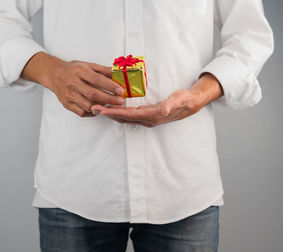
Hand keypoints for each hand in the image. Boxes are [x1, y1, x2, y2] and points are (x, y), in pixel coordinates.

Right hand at [21, 51, 124, 116]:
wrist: (53, 74)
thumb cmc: (72, 69)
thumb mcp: (87, 65)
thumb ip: (103, 70)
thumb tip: (118, 73)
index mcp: (79, 71)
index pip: (96, 79)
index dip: (110, 85)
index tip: (120, 90)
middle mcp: (72, 83)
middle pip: (93, 94)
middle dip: (109, 99)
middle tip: (120, 101)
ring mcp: (68, 95)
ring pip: (87, 105)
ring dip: (101, 107)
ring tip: (111, 105)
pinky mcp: (66, 104)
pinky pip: (82, 112)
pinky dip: (92, 112)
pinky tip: (99, 108)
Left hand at [90, 73, 223, 126]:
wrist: (190, 105)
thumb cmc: (184, 100)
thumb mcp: (178, 100)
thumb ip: (170, 105)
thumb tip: (163, 111)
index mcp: (152, 116)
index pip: (128, 115)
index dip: (114, 112)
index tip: (101, 110)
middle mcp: (147, 120)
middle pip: (122, 118)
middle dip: (107, 113)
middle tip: (92, 107)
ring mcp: (146, 119)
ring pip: (124, 117)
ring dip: (110, 113)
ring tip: (97, 107)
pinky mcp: (146, 115)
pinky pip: (128, 115)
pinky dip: (118, 112)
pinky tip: (111, 107)